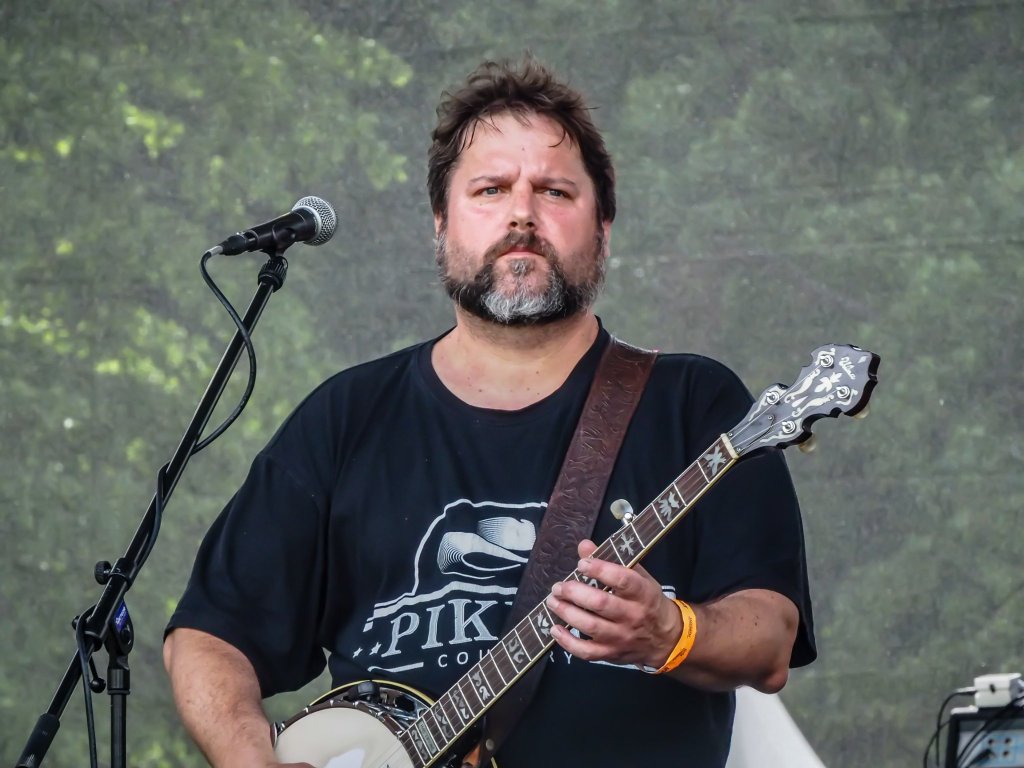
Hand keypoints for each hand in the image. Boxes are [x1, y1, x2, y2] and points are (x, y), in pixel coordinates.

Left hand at [545, 539, 680, 668]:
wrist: (665, 638)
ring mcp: (621, 637)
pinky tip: (555, 629)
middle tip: (559, 586)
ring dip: (567, 613)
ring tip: (552, 601)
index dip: (600, 570)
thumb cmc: (647, 602)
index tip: (582, 564)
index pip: (622, 579)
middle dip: (575, 593)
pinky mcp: (611, 654)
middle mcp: (633, 616)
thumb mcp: (639, 577)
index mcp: (642, 593)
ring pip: (591, 626)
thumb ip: (612, 561)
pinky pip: (586, 651)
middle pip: (601, 604)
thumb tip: (584, 546)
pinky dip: (567, 642)